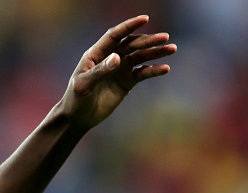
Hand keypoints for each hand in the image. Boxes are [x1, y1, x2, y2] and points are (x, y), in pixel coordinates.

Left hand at [58, 15, 176, 130]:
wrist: (79, 117)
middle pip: (131, 44)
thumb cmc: (76, 99)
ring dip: (156, 52)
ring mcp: (120, 69)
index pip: (114, 35)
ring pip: (140, 56)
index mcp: (96, 54)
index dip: (128, 26)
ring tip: (171, 49)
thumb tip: (117, 57)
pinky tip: (164, 69)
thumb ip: (99, 71)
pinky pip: (143, 73)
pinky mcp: (127, 82)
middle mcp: (110, 58)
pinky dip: (153, 70)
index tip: (144, 19)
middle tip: (165, 38)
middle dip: (148, 41)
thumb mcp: (83, 85)